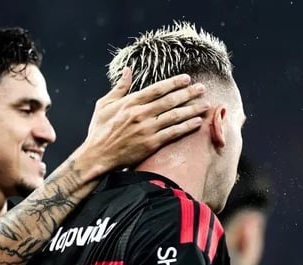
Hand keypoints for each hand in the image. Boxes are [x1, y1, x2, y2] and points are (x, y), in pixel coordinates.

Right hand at [79, 67, 208, 173]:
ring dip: (192, 109)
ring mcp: (147, 129)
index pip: (157, 89)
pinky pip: (173, 133)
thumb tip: (128, 70)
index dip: (174, 82)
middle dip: (188, 93)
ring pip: (175, 116)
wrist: (97, 156)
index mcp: (130, 102)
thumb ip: (119, 87)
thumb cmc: (99, 130)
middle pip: (170, 100)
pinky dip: (186, 127)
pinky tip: (197, 122)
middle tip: (202, 88)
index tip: (186, 78)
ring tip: (205, 104)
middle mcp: (140, 114)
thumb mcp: (104, 105)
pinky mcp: (151, 144)